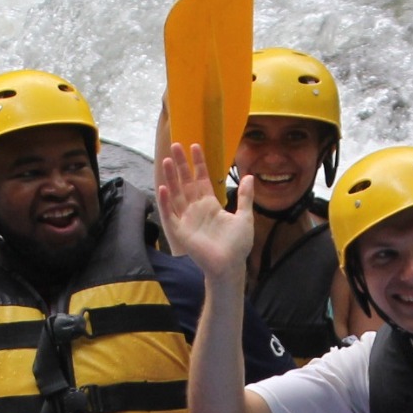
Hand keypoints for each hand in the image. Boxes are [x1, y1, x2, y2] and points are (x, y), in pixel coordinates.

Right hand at [155, 141, 254, 279]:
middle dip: (181, 164)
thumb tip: (250, 177)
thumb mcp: (245, 217)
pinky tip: (163, 188)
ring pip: (176, 194)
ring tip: (166, 160)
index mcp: (210, 204)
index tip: (195, 146)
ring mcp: (187, 219)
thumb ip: (245, 197)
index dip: (198, 163)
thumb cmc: (238, 245)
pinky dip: (166, 203)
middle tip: (176, 146)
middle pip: (186, 182)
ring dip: (171, 178)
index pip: (201, 179)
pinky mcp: (180, 232)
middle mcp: (196, 209)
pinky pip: (171, 215)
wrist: (230, 266)